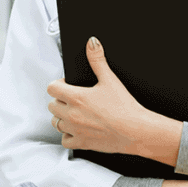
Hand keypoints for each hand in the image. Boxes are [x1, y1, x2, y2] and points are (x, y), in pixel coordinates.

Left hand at [47, 36, 180, 161]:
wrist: (135, 130)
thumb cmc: (124, 107)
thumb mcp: (110, 79)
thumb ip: (98, 60)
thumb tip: (92, 43)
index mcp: (76, 97)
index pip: (52, 88)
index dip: (59, 84)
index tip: (68, 84)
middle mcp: (71, 114)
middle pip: (52, 105)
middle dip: (60, 100)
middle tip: (73, 98)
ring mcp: (75, 130)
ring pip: (56, 122)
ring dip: (62, 117)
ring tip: (74, 113)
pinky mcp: (81, 142)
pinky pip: (64, 140)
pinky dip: (68, 135)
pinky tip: (77, 129)